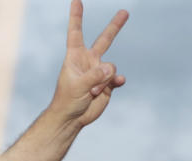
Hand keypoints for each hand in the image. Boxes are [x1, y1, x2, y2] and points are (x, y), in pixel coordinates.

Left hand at [49, 0, 128, 127]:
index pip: (76, 33)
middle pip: (104, 40)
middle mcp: (88, 61)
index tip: (76, 0)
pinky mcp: (108, 83)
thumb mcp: (78, 87)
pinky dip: (116, 81)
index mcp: (75, 57)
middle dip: (115, 26)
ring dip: (104, 80)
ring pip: (111, 66)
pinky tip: (116, 84)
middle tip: (125, 12)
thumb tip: (111, 69)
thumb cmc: (67, 101)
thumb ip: (94, 76)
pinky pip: (117, 77)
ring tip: (92, 92)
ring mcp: (99, 72)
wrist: (72, 118)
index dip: (76, 17)